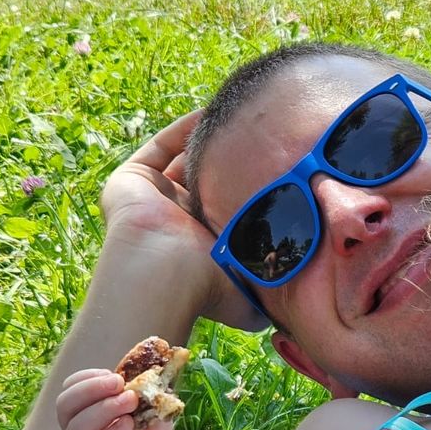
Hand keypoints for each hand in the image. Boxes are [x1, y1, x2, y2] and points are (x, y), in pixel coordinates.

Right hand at [57, 368, 180, 429]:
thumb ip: (158, 416)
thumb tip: (159, 389)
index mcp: (93, 424)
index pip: (75, 394)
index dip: (89, 379)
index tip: (115, 373)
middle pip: (66, 406)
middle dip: (90, 388)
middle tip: (119, 383)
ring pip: (74, 428)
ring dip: (102, 409)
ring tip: (129, 400)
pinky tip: (126, 426)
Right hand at [98, 111, 265, 330]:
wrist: (163, 276)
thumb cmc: (208, 288)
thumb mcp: (250, 298)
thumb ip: (271, 298)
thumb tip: (299, 315)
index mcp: (200, 244)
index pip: (225, 209)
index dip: (248, 190)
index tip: (276, 172)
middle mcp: (175, 221)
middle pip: (204, 180)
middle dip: (229, 161)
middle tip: (261, 139)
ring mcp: (152, 198)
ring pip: (183, 159)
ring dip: (209, 140)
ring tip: (241, 119)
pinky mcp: (132, 179)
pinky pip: (162, 145)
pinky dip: (186, 128)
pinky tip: (213, 114)